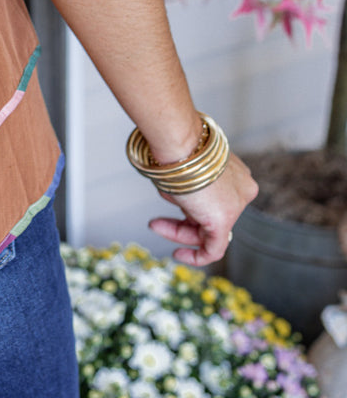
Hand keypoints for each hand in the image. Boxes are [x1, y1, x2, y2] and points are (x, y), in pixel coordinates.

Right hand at [146, 153, 258, 267]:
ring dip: (178, 231)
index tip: (174, 205)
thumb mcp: (184, 167)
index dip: (189, 206)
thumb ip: (188, 184)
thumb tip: (175, 196)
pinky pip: (214, 248)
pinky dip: (196, 256)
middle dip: (180, 221)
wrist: (180, 142)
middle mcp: (242, 188)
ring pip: (208, 230)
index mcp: (235, 172)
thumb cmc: (178, 148)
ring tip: (155, 224)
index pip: (215, 198)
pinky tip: (178, 255)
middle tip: (156, 223)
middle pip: (210, 215)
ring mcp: (236, 205)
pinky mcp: (225, 221)